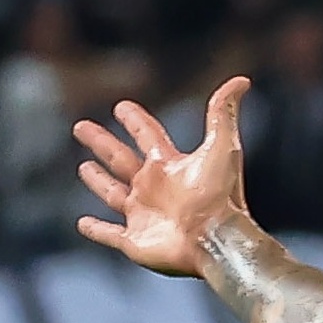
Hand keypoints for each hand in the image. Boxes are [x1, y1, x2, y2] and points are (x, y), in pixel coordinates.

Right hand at [76, 78, 251, 278]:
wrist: (217, 239)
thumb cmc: (221, 196)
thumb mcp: (222, 145)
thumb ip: (223, 112)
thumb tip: (241, 80)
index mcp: (169, 166)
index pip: (147, 136)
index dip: (134, 120)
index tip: (121, 107)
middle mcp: (153, 188)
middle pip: (120, 159)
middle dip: (101, 143)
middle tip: (81, 127)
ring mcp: (143, 216)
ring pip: (112, 194)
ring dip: (98, 181)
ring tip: (83, 168)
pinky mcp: (134, 241)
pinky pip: (109, 234)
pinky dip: (96, 230)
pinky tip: (82, 224)